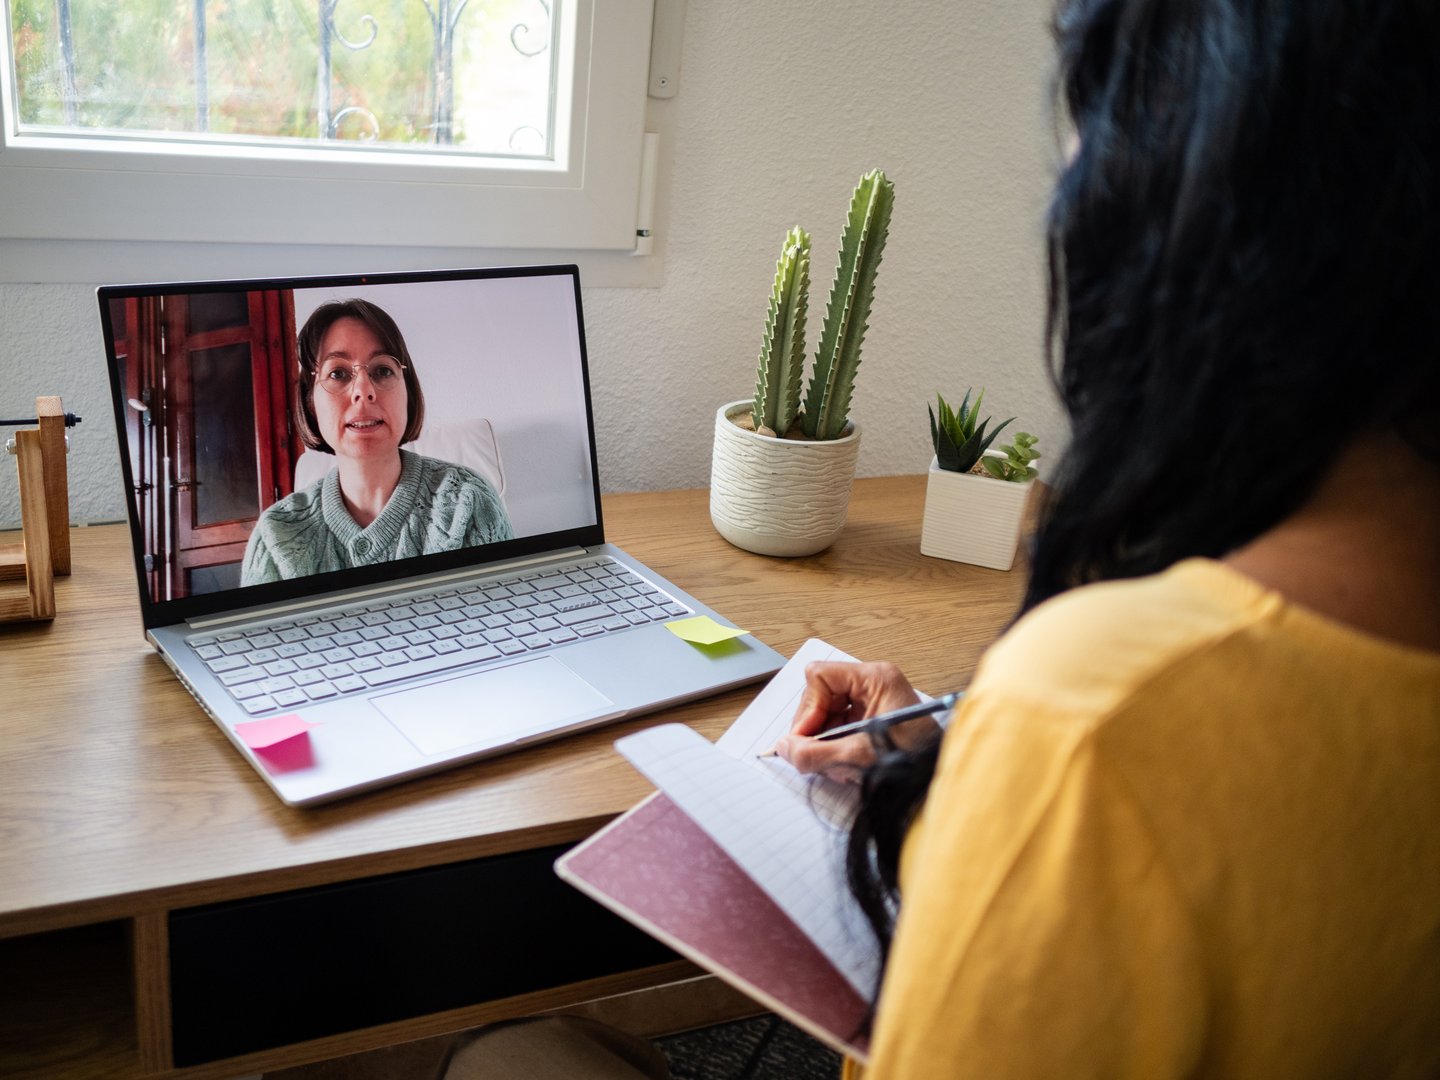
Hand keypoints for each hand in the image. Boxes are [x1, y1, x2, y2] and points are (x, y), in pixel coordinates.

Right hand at [772, 661, 927, 782]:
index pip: (820, 677)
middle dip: (813, 729)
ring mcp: (871, 701)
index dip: (808, 708)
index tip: (804, 737)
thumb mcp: (860, 757)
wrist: (937, 779)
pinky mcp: (870, 719)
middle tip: (814, 755)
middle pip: (819, 696)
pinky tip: (844, 765)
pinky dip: (833, 748)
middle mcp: (872, 684)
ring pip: (825, 714)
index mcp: (876, 679)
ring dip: (822, 742)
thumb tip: (785, 748)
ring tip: (835, 764)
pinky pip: (836, 727)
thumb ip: (817, 753)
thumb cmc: (916, 759)